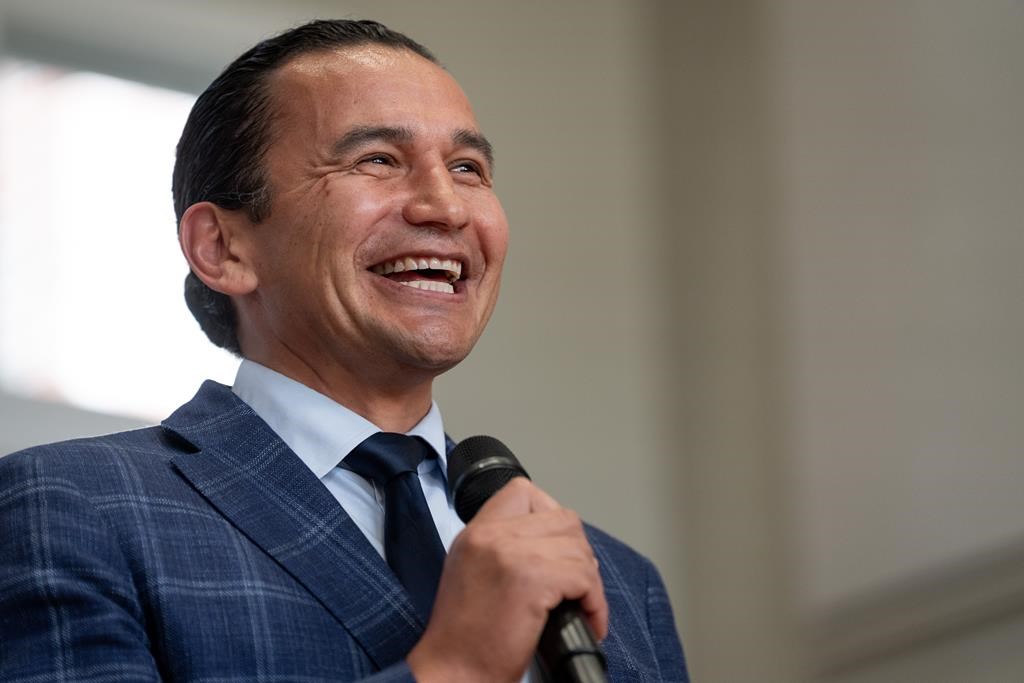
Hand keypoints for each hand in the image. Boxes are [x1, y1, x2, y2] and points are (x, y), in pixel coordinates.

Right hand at [407, 478, 606, 682]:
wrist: (452, 673)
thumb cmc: (466, 637)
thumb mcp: (471, 571)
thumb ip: (503, 546)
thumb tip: (551, 541)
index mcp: (475, 532)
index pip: (524, 493)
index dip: (551, 516)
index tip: (556, 549)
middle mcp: (490, 535)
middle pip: (562, 519)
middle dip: (578, 553)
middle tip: (577, 585)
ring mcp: (510, 553)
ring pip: (577, 547)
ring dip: (589, 581)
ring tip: (582, 607)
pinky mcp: (531, 579)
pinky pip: (583, 577)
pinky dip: (595, 603)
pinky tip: (588, 622)